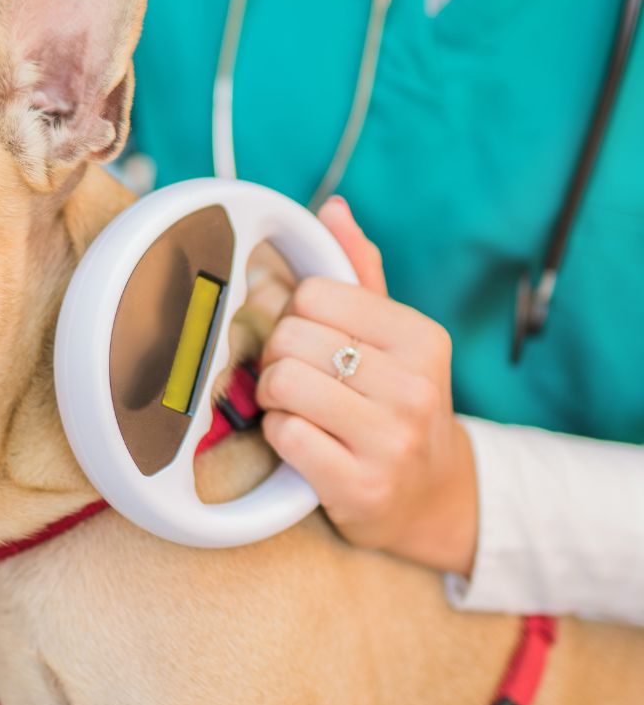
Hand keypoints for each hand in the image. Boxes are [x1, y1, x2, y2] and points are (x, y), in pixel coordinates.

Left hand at [256, 196, 477, 575]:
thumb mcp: (395, 339)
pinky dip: (278, 436)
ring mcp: (391, 440)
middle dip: (279, 358)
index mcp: (423, 338)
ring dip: (274, 398)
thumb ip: (362, 274)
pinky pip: (283, 435)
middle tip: (298, 379)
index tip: (313, 341)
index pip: (314, 294)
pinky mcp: (361, 486)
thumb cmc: (398, 406)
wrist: (431, 497)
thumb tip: (333, 207)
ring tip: (297, 409)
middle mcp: (415, 387)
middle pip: (291, 337)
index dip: (296, 316)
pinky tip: (303, 443)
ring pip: (282, 383)